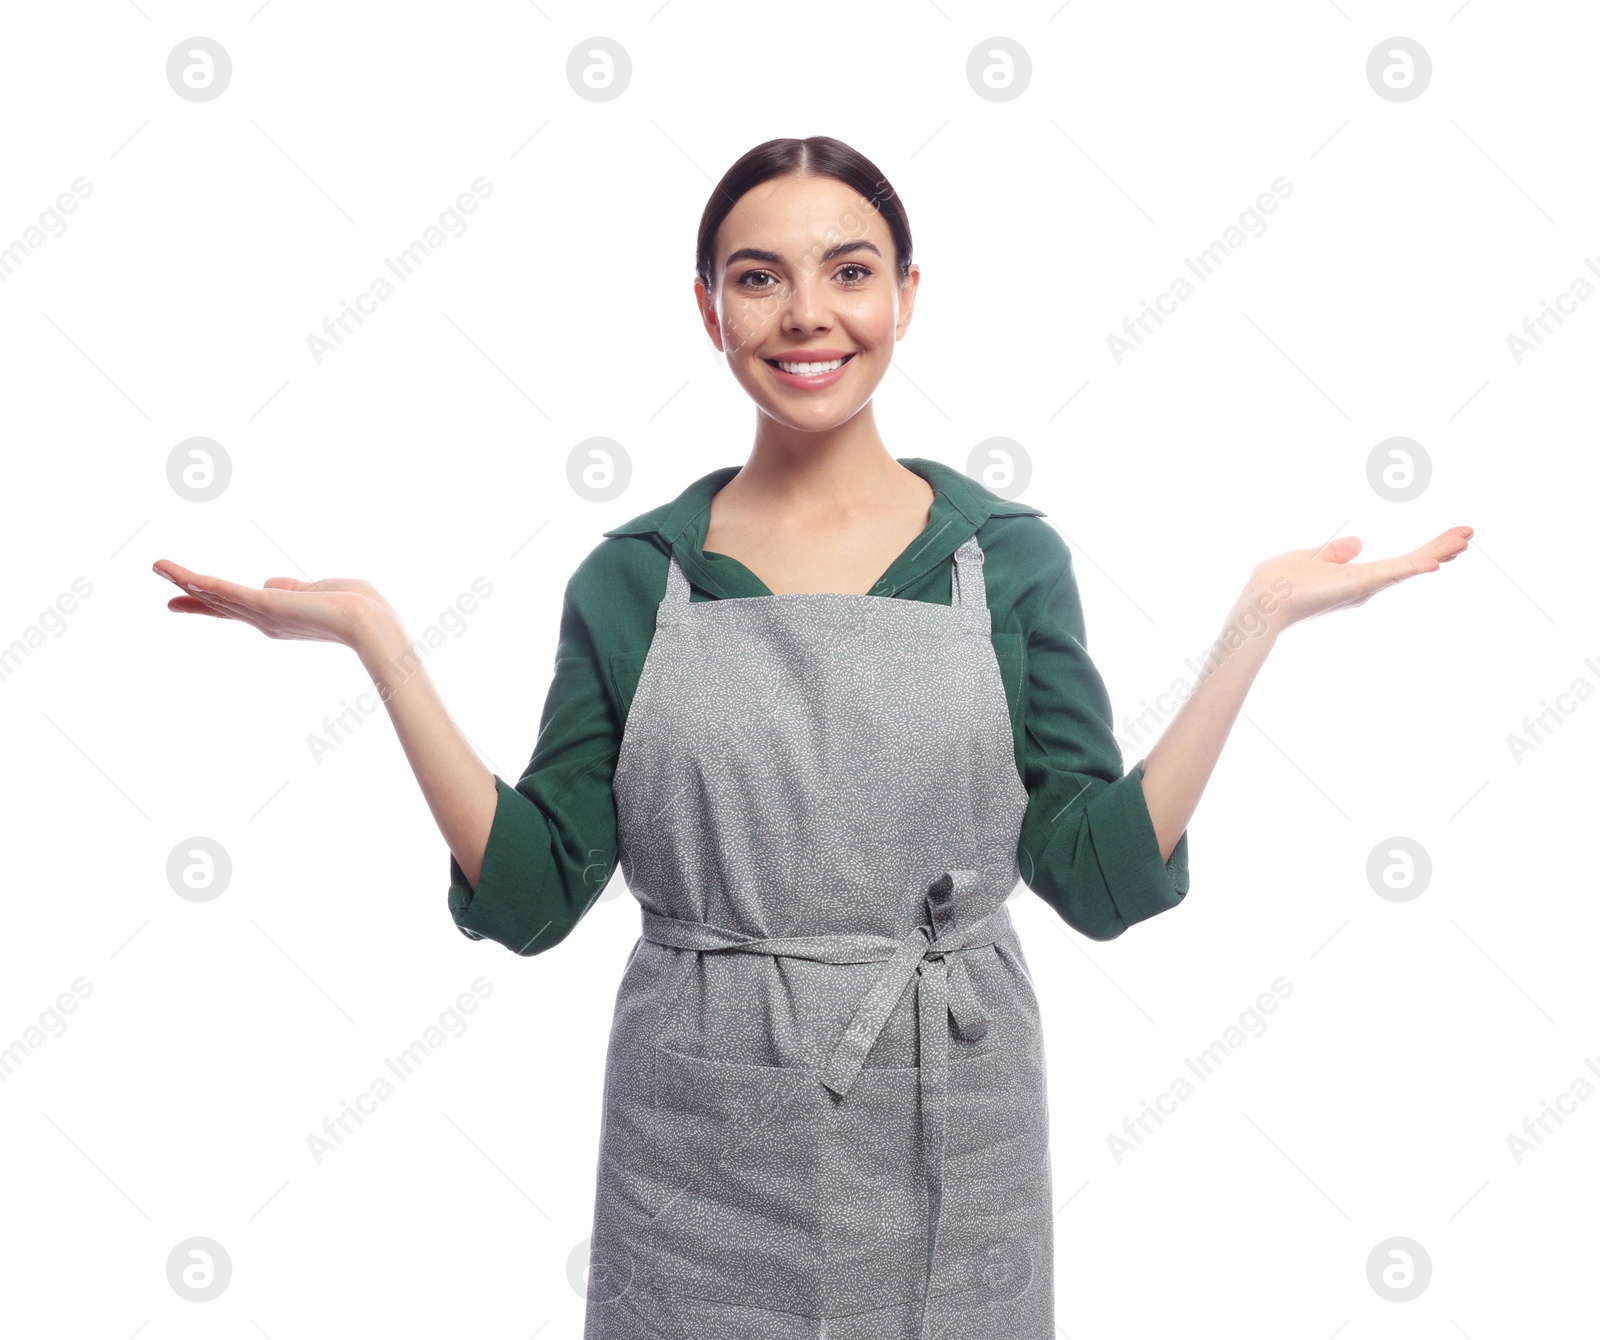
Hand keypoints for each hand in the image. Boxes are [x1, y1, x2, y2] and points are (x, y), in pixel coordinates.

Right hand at [152, 559, 396, 651]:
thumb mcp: (319, 592)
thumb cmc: (358, 608)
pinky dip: (201, 584)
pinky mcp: (265, 605)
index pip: (238, 606)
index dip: (210, 599)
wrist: (371, 623)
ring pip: (216, 595)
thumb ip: (293, 589)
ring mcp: (263, 615)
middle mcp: (266, 621)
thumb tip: (270, 583)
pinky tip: (180, 575)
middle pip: (218, 603)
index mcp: (279, 617)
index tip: (186, 594)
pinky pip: (225, 592)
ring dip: (184, 579)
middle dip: (188, 592)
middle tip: (160, 575)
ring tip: (157, 565)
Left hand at [1239, 525, 1473, 637]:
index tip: (1453, 535)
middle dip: (1440, 549)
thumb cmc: (1278, 583)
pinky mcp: (1354, 586)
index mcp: (1357, 577)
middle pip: (1410, 564)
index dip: (1426, 548)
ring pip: (1406, 568)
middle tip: (1469, 533)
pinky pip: (1387, 575)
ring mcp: (1362, 587)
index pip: (1400, 561)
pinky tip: (1433, 563)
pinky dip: (1410, 568)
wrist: (1261, 601)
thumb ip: (1335, 553)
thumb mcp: (1312, 557)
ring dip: (1435, 553)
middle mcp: (1365, 585)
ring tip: (1463, 541)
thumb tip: (1356, 542)